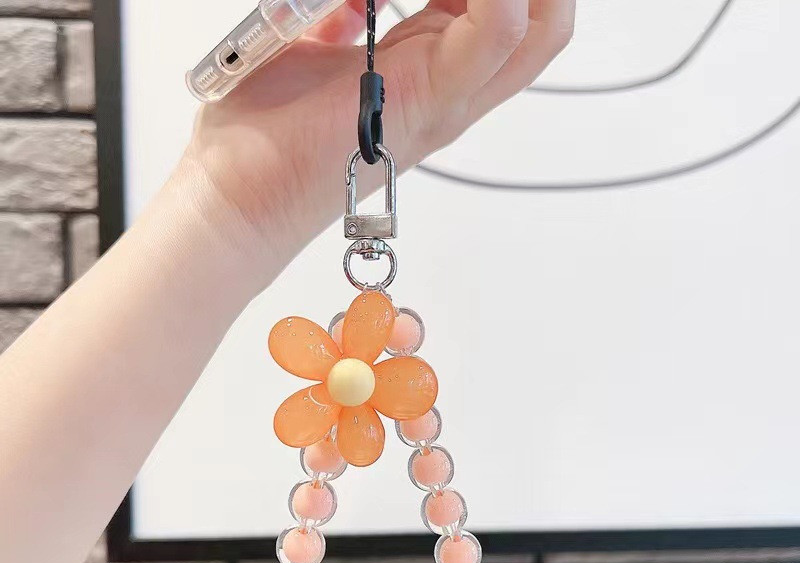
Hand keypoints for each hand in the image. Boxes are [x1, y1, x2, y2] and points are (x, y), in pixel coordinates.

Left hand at [185, 0, 574, 284]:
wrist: (238, 196)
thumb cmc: (265, 137)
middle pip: (546, 16)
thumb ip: (345, 10)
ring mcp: (446, 97)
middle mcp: (451, 86)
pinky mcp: (427, 98)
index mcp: (429, 66)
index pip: (506, 4)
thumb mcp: (313, 42)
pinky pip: (496, 29)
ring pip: (542, 24)